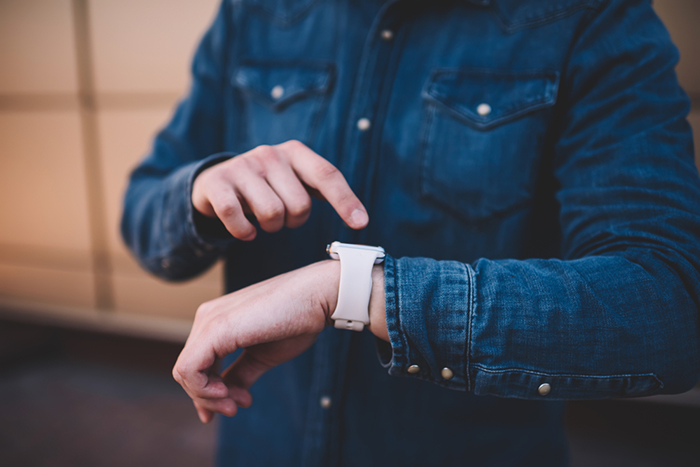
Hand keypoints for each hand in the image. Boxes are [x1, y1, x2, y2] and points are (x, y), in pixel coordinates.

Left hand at [172, 260, 339, 422]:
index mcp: (216, 322)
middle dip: (208, 398)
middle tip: (235, 408)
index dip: (209, 393)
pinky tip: (227, 393)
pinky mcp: (215, 329)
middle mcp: (207, 318)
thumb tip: (227, 397)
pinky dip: (203, 389)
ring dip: (207, 398)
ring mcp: (209, 321)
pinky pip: (189, 369)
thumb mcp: (261, 356)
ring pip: (184, 373)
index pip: (196, 365)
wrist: (317, 297)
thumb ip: (240, 374)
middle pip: (187, 372)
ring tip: (234, 404)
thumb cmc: (296, 321)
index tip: (238, 403)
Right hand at [192, 140, 368, 239]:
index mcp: (295, 152)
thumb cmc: (267, 185)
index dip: (346, 200)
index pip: (327, 175)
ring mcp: (242, 166)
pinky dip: (244, 232)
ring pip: (271, 214)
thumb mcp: (295, 179)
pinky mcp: (217, 183)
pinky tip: (246, 231)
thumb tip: (360, 217)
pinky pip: (236, 218)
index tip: (361, 223)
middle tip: (282, 216)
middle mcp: (270, 154)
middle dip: (294, 221)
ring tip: (263, 219)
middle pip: (299, 205)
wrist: (215, 181)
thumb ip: (323, 189)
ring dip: (270, 227)